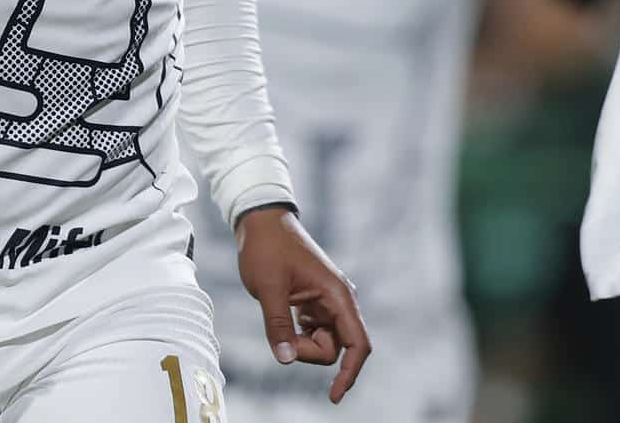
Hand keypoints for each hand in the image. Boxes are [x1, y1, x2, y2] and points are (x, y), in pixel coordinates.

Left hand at [234, 205, 370, 402]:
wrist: (262, 222)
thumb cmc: (267, 248)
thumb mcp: (268, 287)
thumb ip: (277, 324)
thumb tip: (285, 359)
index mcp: (337, 295)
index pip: (357, 344)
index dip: (349, 373)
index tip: (333, 397)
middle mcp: (338, 301)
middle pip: (335, 348)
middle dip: (309, 353)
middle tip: (281, 338)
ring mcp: (327, 302)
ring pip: (323, 343)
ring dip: (301, 344)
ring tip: (278, 319)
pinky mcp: (314, 304)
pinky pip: (312, 333)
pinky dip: (297, 336)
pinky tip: (282, 317)